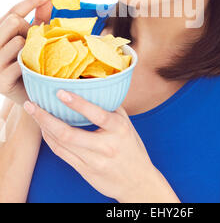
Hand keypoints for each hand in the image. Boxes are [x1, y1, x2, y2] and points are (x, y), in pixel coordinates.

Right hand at [0, 0, 52, 104]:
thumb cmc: (34, 65)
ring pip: (18, 40)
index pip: (13, 11)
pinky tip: (33, 71)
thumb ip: (39, 20)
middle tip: (37, 41)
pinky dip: (31, 63)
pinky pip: (20, 61)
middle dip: (29, 27)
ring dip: (32, 48)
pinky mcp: (1, 82)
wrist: (32, 99)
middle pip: (13, 21)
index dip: (32, 0)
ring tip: (35, 60)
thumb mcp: (36, 41)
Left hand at [23, 91, 164, 201]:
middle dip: (46, 118)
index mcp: (118, 130)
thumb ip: (111, 107)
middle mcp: (105, 146)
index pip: (96, 114)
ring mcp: (93, 161)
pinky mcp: (84, 171)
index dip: (77, 103)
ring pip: (61, 144)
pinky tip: (45, 129)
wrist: (137, 182)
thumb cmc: (132, 149)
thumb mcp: (127, 125)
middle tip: (32, 105)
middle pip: (68, 133)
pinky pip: (62, 154)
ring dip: (44, 127)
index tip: (60, 92)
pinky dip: (50, 140)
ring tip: (35, 113)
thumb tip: (93, 87)